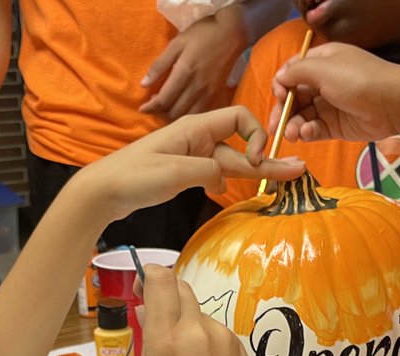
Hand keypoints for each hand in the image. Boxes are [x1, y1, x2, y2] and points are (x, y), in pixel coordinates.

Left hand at [75, 106, 304, 222]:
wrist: (103, 192)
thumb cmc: (134, 177)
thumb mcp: (176, 172)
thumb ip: (209, 170)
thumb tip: (229, 175)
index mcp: (195, 128)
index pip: (239, 119)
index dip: (255, 136)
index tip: (257, 163)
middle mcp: (197, 139)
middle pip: (240, 146)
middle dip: (267, 160)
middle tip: (296, 172)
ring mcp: (191, 157)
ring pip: (229, 163)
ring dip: (249, 173)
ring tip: (277, 185)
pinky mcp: (184, 173)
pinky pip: (214, 174)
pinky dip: (225, 182)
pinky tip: (228, 192)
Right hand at [137, 265, 264, 355]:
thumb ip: (148, 344)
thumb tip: (149, 314)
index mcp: (166, 341)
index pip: (161, 280)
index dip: (149, 273)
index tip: (141, 282)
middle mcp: (196, 330)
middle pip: (180, 287)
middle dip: (166, 294)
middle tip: (157, 314)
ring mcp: (221, 336)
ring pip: (197, 311)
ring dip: (185, 320)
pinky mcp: (238, 346)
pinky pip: (214, 330)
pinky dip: (203, 337)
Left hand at [140, 7, 246, 119]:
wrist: (231, 34)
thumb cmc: (202, 35)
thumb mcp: (176, 44)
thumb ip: (159, 65)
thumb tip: (144, 85)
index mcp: (185, 73)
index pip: (163, 100)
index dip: (150, 108)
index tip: (142, 109)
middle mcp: (197, 88)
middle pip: (174, 113)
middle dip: (160, 113)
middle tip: (153, 106)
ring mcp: (208, 94)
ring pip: (187, 116)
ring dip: (173, 116)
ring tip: (166, 108)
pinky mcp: (216, 96)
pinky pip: (199, 114)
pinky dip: (188, 115)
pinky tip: (182, 107)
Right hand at [269, 43, 399, 142]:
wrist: (392, 103)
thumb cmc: (359, 79)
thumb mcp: (324, 68)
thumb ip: (296, 72)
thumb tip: (279, 79)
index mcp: (321, 62)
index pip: (292, 73)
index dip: (282, 85)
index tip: (279, 96)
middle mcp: (323, 82)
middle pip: (293, 97)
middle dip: (283, 111)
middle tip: (276, 126)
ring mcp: (329, 105)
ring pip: (301, 116)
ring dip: (293, 125)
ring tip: (292, 134)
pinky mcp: (335, 126)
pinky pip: (313, 130)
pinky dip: (307, 133)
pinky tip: (307, 134)